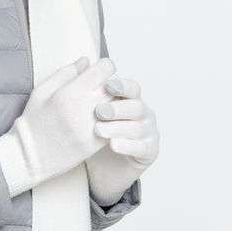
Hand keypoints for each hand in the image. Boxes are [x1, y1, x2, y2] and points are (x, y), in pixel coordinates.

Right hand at [0, 56, 116, 197]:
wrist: (29, 156)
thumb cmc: (33, 122)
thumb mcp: (41, 91)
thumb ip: (65, 73)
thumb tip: (86, 60)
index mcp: (70, 93)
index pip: (105, 70)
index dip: (104, 67)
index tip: (99, 72)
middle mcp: (84, 109)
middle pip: (115, 86)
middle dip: (111, 84)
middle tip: (102, 88)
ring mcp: (92, 127)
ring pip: (118, 106)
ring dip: (114, 102)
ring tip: (103, 104)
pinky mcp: (97, 143)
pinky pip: (115, 125)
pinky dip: (112, 120)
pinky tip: (102, 119)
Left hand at [85, 69, 158, 204]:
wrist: (103, 169)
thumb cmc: (95, 137)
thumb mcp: (87, 113)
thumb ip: (87, 88)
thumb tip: (82, 61)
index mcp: (129, 100)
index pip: (130, 88)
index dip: (121, 85)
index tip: (107, 85)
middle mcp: (142, 113)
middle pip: (136, 105)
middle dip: (117, 107)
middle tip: (98, 112)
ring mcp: (149, 132)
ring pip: (138, 127)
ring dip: (118, 127)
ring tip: (99, 130)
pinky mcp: (150, 151)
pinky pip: (142, 147)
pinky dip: (128, 145)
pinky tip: (113, 145)